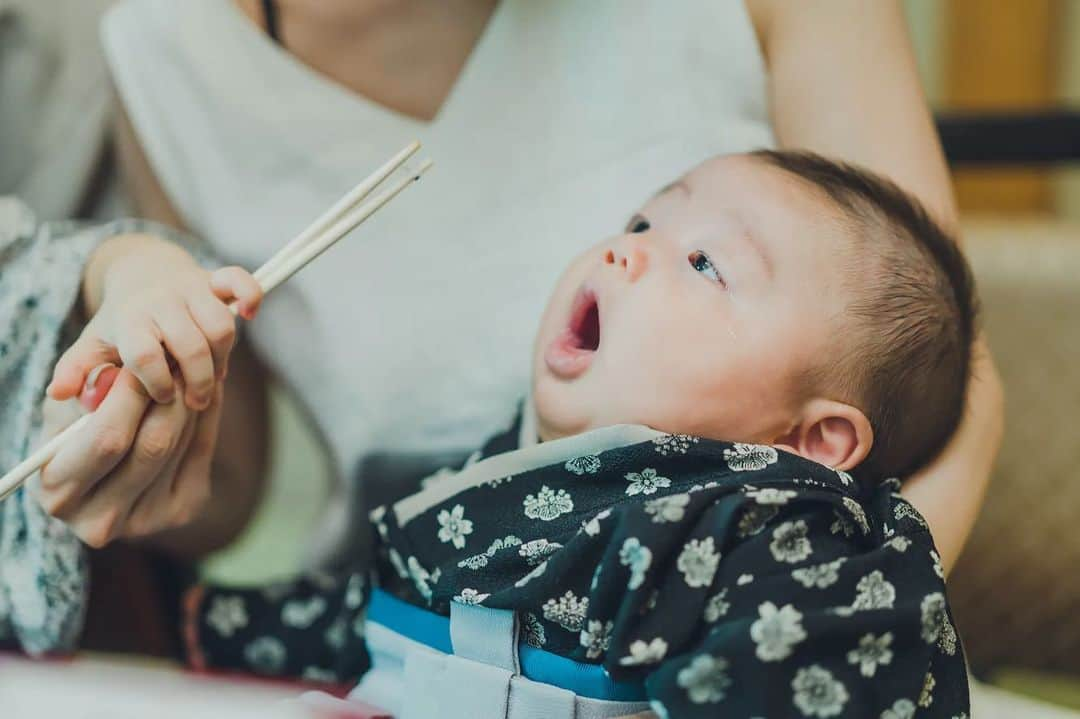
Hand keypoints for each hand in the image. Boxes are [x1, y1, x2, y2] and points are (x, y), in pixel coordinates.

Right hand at [36, 368, 225, 547]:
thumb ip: (82, 392)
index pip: (106, 438)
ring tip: (186, 368)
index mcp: (58, 493)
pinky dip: (206, 415)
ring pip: (180, 444)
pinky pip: (202, 451)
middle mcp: (100, 519)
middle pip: (152, 445)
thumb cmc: (75, 432)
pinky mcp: (183, 510)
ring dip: (187, 400)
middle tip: (175, 359)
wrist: (106, 476)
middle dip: (166, 394)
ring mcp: (146, 520)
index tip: (140, 362)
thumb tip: (110, 375)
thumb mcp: (66, 409)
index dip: (128, 396)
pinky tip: (203, 390)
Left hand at [47, 234, 262, 409]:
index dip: (158, 383)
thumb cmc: (121, 321)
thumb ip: (76, 370)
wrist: (141, 272)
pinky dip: (251, 296)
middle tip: (196, 401)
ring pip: (221, 326)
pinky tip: (249, 316)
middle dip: (199, 381)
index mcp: (130, 319)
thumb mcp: (92, 344)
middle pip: (192, 346)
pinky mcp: (215, 278)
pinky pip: (241, 281)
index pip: (146, 354)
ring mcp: (191, 288)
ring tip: (214, 374)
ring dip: (223, 357)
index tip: (163, 397)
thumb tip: (59, 394)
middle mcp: (161, 301)